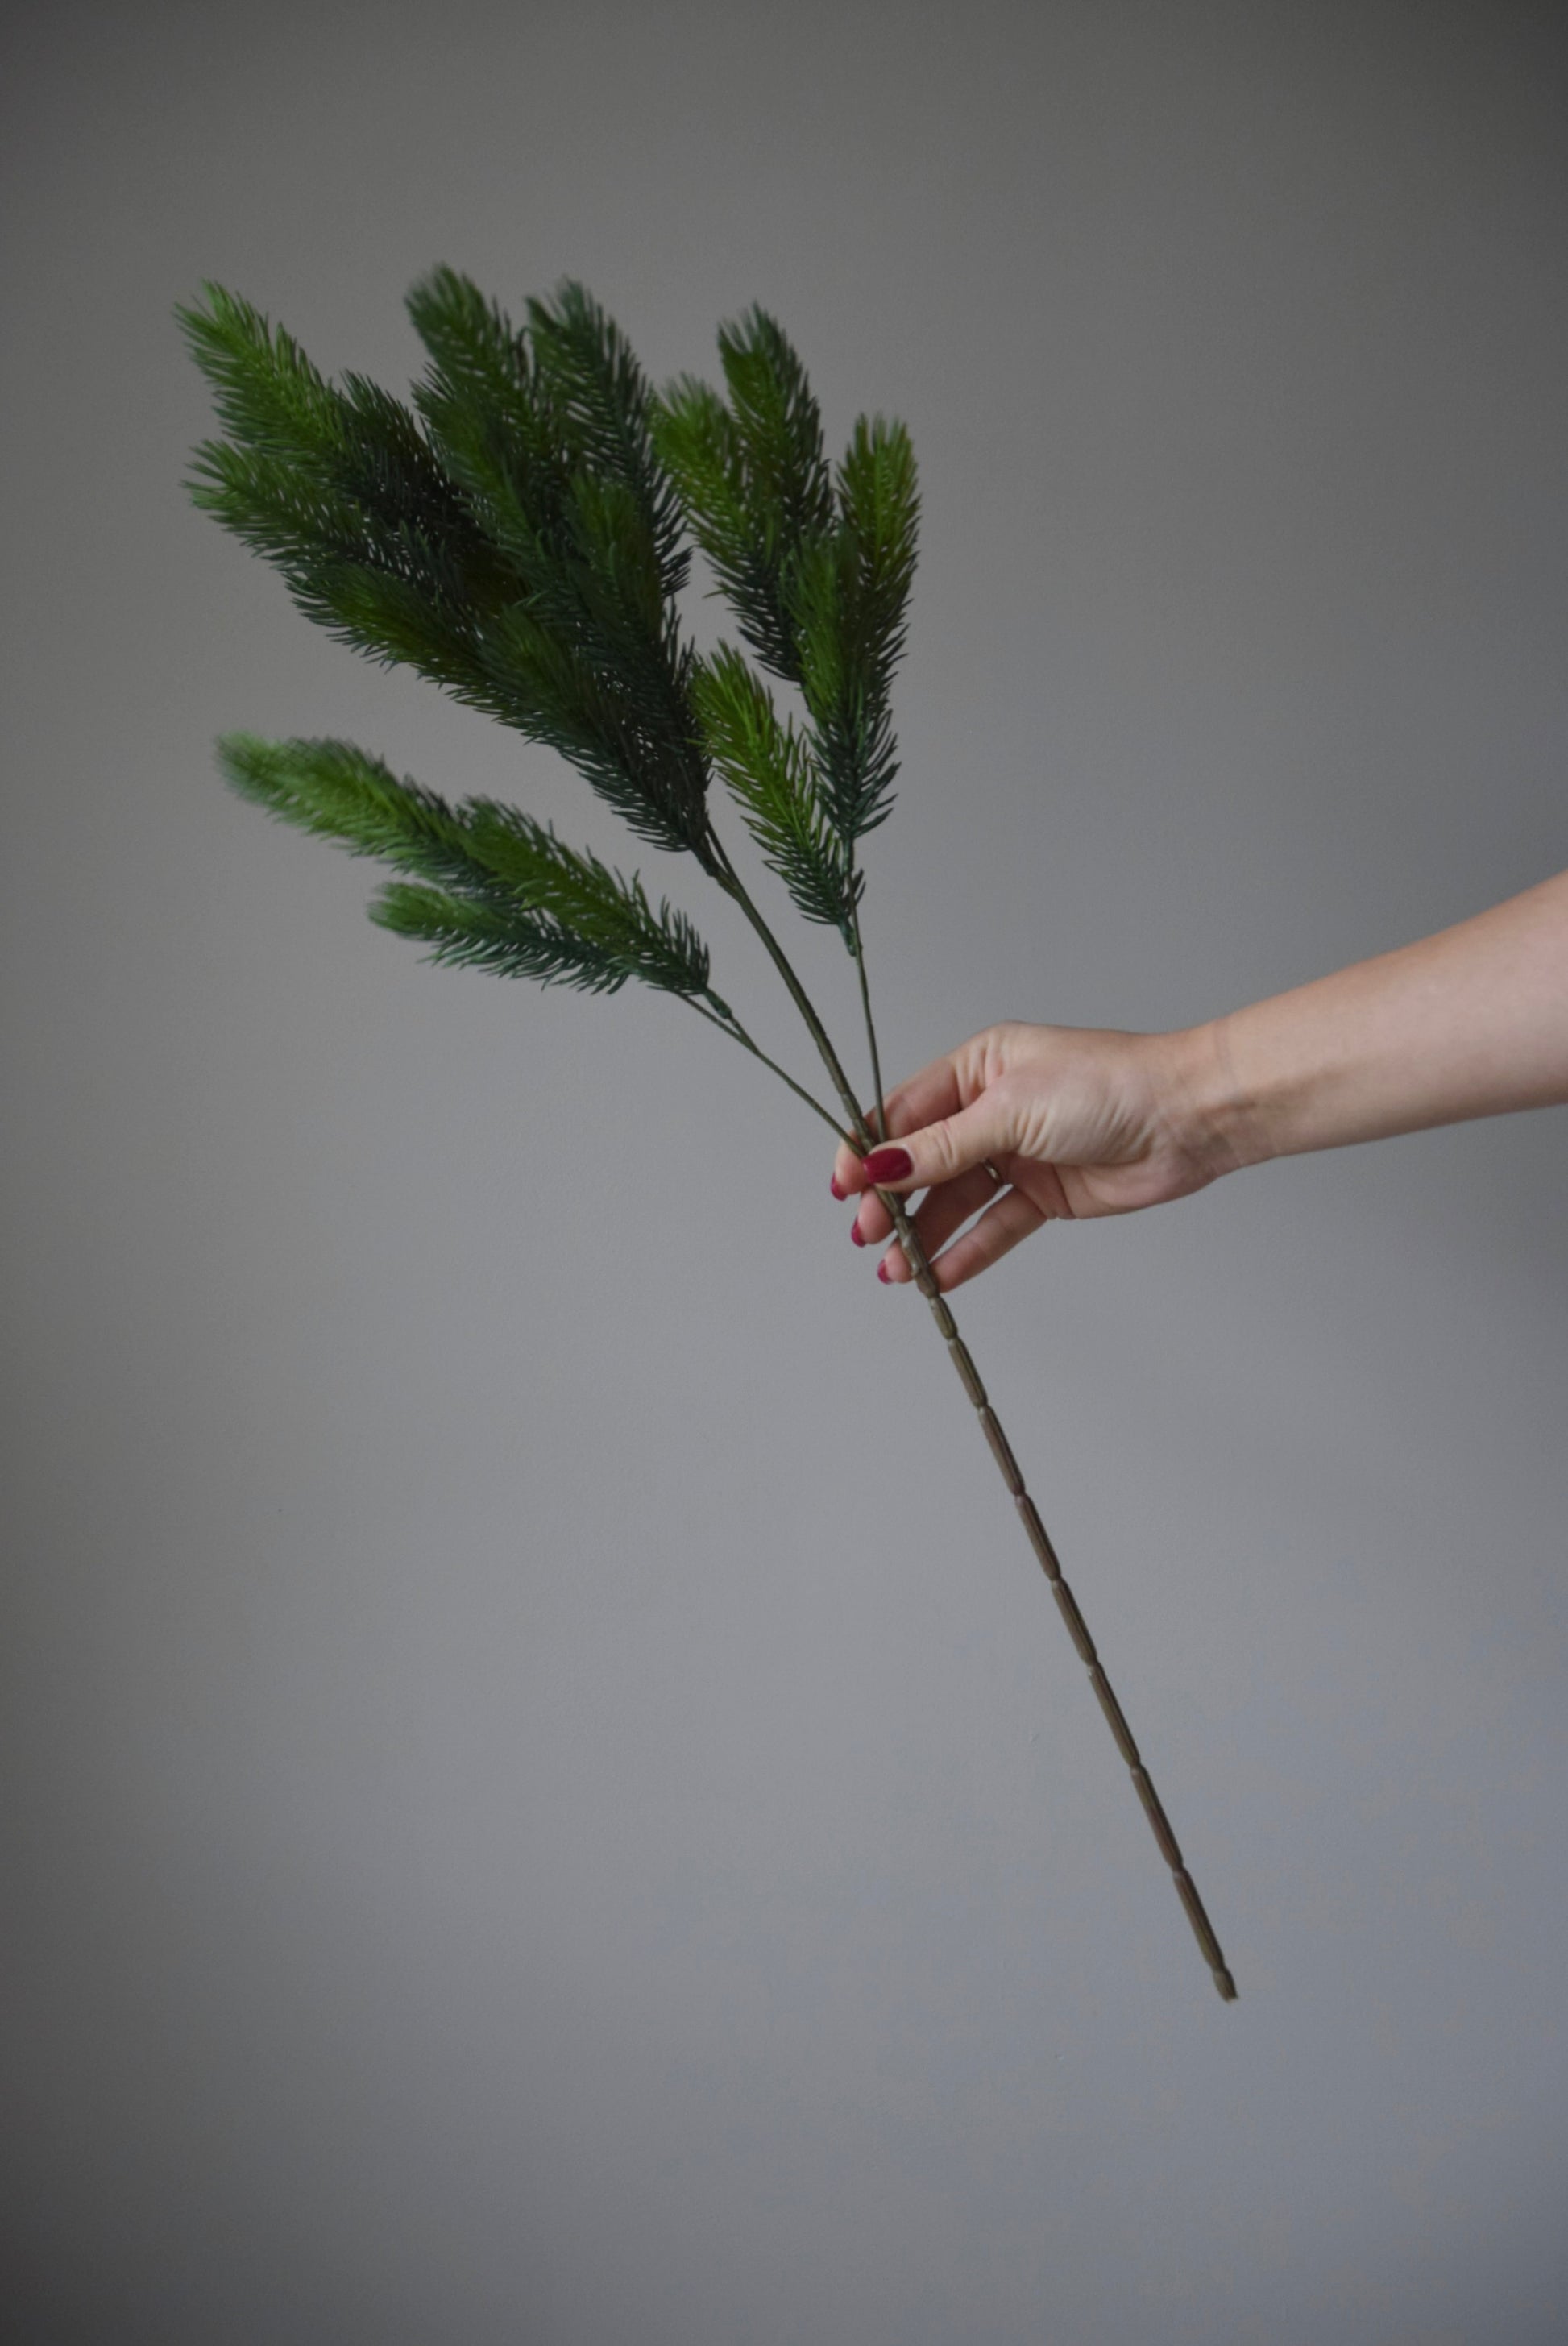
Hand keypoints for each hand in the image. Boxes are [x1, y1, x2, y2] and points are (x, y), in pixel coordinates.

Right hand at [830, 1021, 1235, 1292]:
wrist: (1186, 1118)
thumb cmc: (1108, 1086)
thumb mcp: (1010, 1110)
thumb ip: (943, 1147)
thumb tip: (880, 1166)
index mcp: (977, 1068)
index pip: (903, 1112)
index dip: (868, 1150)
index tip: (843, 1187)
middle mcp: (991, 1109)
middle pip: (923, 1161)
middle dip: (891, 1200)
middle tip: (868, 1235)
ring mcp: (1017, 1154)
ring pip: (955, 1199)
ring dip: (924, 1234)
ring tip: (898, 1271)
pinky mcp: (1045, 1194)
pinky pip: (994, 1226)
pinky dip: (968, 1251)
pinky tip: (940, 1276)